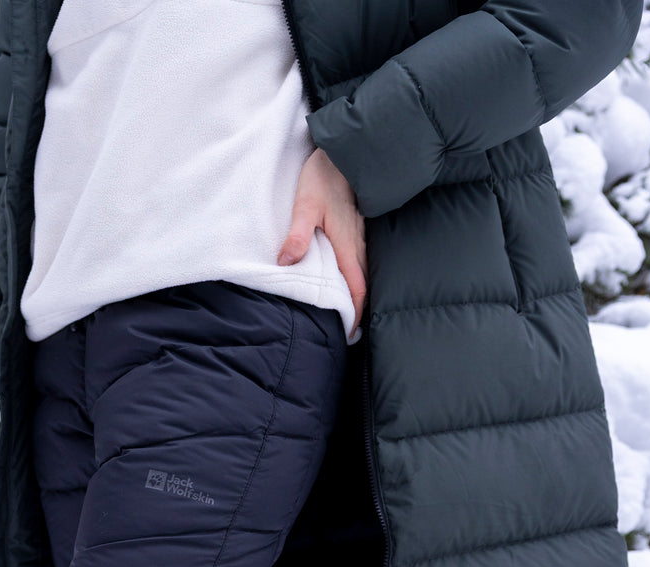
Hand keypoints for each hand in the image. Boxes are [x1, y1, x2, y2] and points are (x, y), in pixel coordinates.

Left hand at [277, 147, 367, 338]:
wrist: (343, 150)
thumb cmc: (322, 176)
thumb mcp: (304, 204)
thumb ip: (297, 235)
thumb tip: (286, 262)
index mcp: (346, 244)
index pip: (356, 287)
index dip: (355, 312)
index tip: (348, 333)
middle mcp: (358, 242)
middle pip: (363, 284)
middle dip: (357, 308)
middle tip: (347, 329)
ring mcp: (360, 233)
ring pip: (363, 271)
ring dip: (358, 292)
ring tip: (347, 311)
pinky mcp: (357, 226)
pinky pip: (361, 258)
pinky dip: (357, 275)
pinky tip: (346, 279)